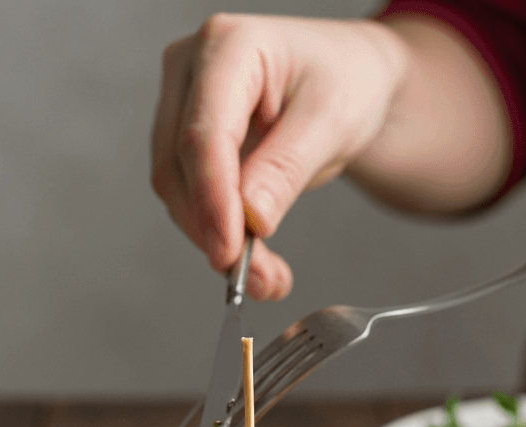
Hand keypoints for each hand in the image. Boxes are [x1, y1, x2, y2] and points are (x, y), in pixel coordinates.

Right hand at [151, 14, 407, 300]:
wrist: (348, 79)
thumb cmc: (344, 80)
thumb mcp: (330, 121)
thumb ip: (285, 168)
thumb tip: (251, 219)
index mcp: (229, 46)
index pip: (205, 134)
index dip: (214, 202)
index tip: (230, 253)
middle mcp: (191, 69)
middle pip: (180, 166)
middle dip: (216, 232)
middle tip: (259, 281)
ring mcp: (181, 104)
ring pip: (177, 190)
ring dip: (216, 241)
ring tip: (267, 278)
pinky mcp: (184, 139)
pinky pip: (189, 197)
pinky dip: (219, 234)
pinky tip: (254, 259)